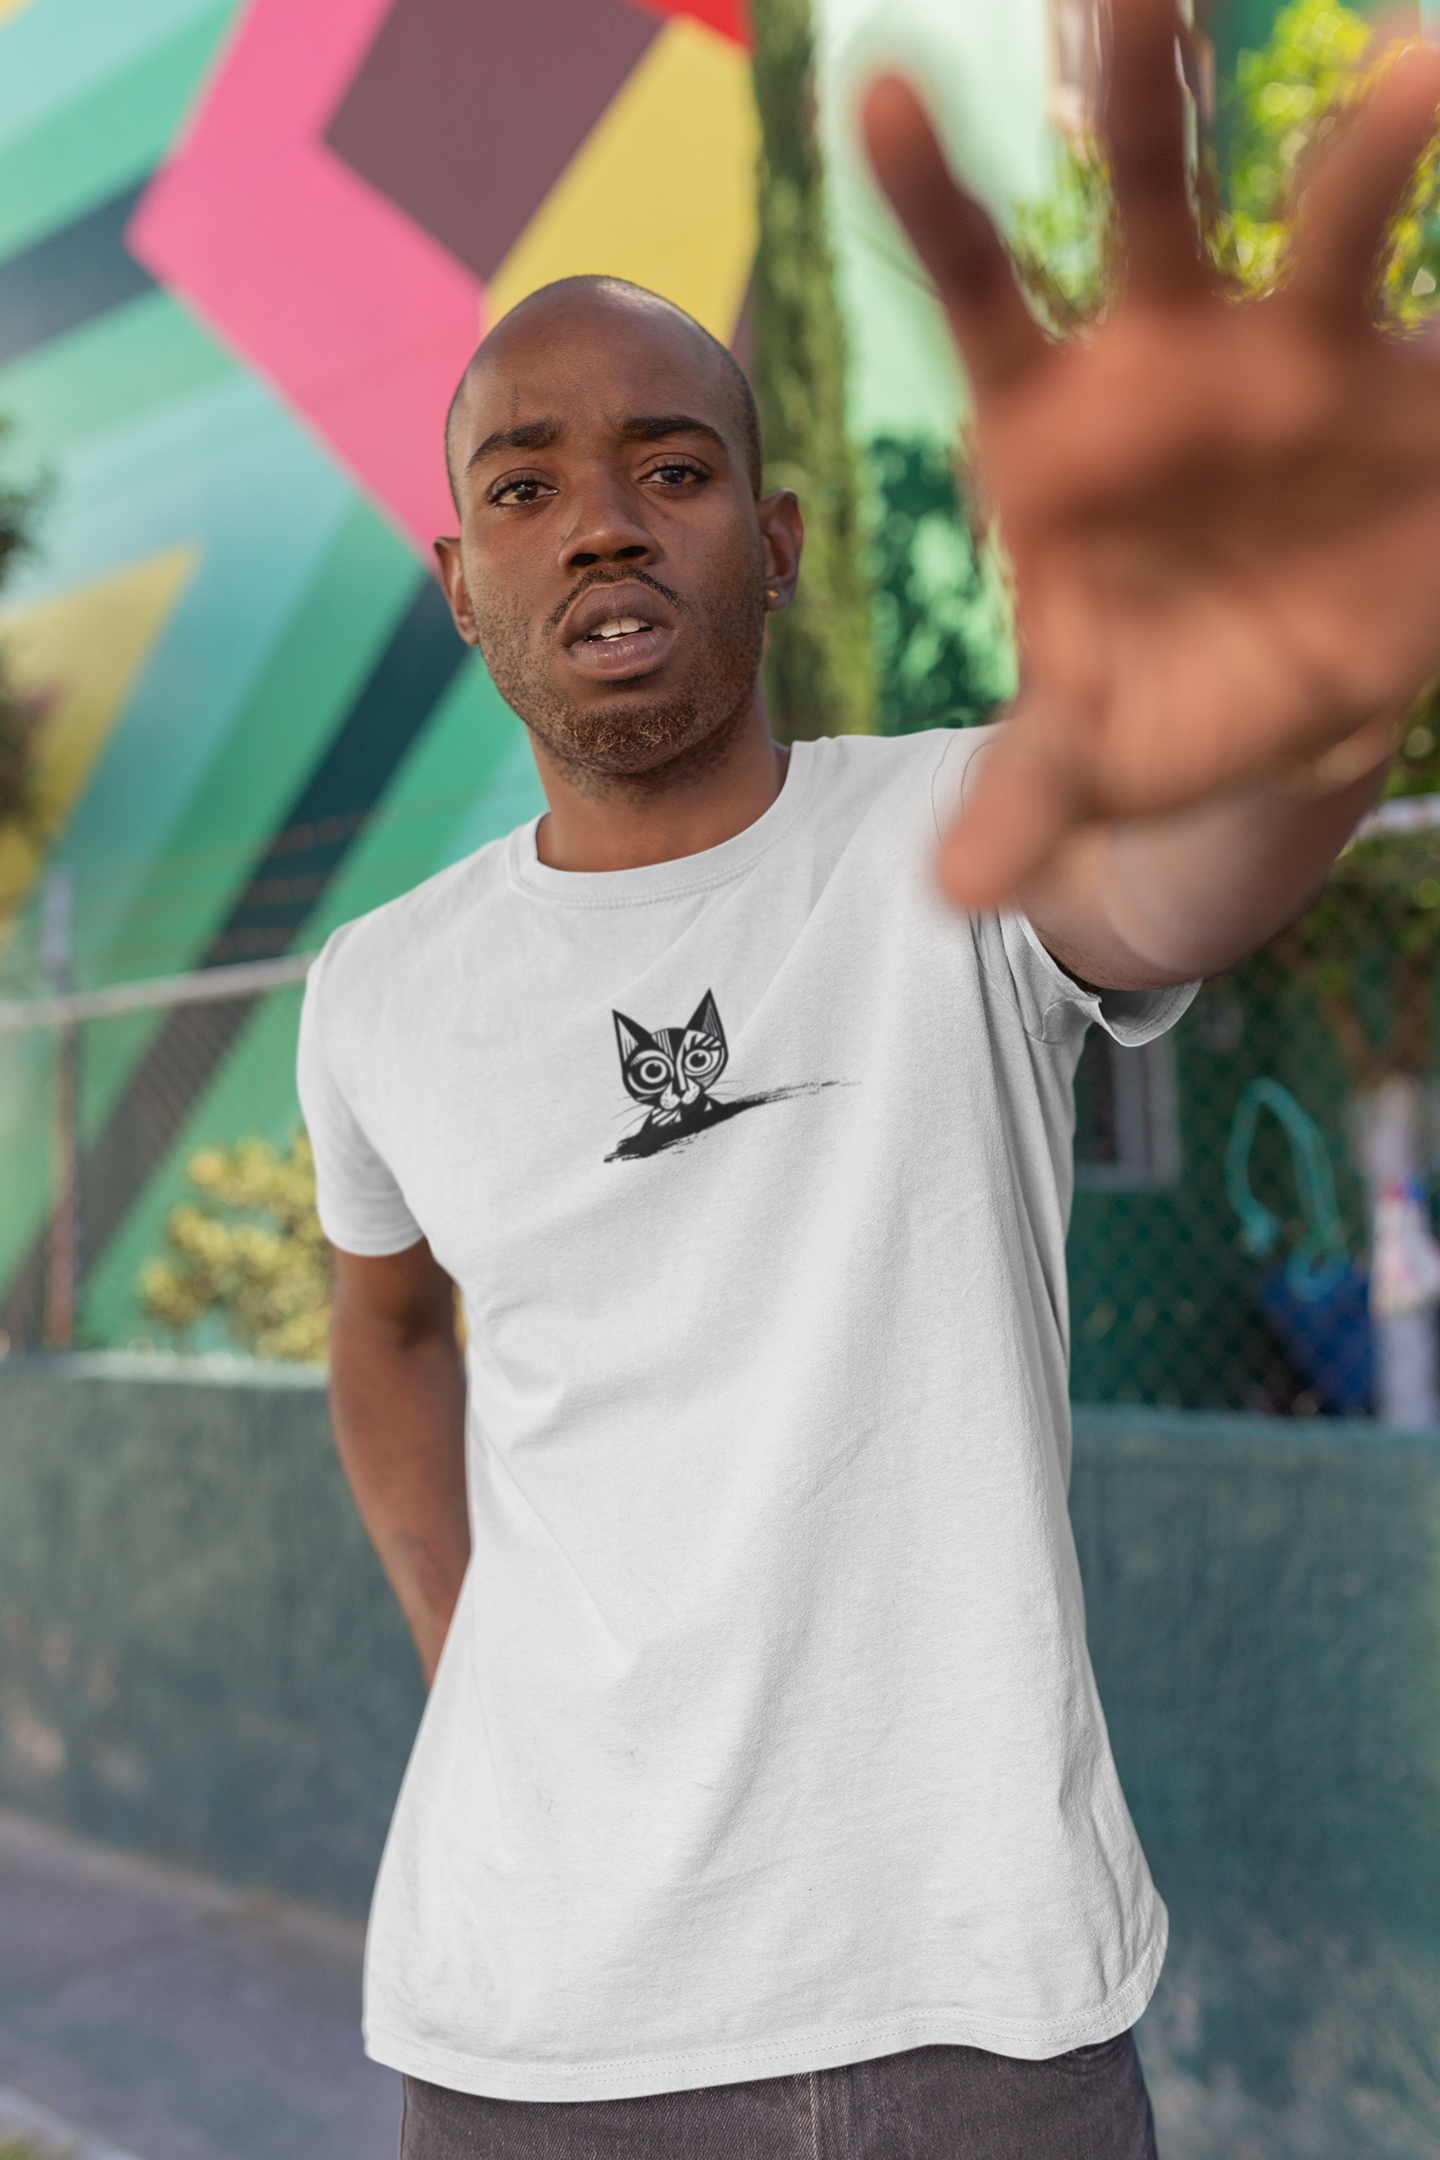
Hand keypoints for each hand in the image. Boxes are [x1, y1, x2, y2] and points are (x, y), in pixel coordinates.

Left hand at [864, 0, 1439, 910]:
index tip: (870, 93)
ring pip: (1330, 235)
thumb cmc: (1147, 700)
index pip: (980, 290)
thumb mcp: (1081, 755)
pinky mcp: (1418, 407)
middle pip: (1144, 202)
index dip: (930, 197)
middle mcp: (1177, 360)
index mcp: (1054, 421)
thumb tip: (960, 897)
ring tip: (1418, 73)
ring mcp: (1306, 368)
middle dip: (1137, 89)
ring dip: (1372, 155)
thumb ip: (1025, 795)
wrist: (1275, 710)